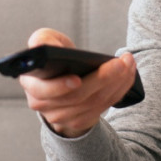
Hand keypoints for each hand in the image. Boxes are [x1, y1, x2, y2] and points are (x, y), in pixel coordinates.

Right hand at [18, 28, 137, 138]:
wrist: (63, 80)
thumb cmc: (55, 57)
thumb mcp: (45, 43)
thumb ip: (42, 40)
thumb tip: (50, 48)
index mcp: (32, 85)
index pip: (42, 91)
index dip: (60, 87)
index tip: (77, 78)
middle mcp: (44, 106)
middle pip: (76, 97)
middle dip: (102, 79)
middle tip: (120, 63)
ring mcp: (63, 116)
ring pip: (94, 103)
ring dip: (116, 83)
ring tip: (128, 64)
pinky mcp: (81, 120)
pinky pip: (103, 107)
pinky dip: (119, 90)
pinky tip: (128, 74)